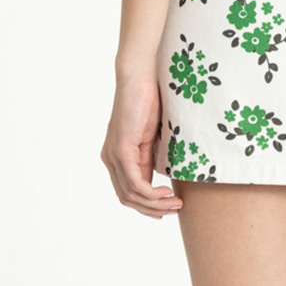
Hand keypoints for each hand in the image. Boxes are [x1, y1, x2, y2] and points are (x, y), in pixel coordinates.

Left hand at [100, 74, 182, 217]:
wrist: (140, 76)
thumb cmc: (148, 99)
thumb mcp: (152, 134)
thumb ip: (152, 154)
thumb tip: (164, 174)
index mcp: (117, 156)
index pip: (128, 191)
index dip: (148, 204)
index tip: (169, 206)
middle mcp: (110, 159)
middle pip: (127, 198)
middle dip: (152, 209)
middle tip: (175, 209)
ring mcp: (114, 155)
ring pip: (130, 194)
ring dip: (154, 204)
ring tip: (175, 204)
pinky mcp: (122, 149)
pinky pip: (134, 182)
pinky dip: (150, 193)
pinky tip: (165, 192)